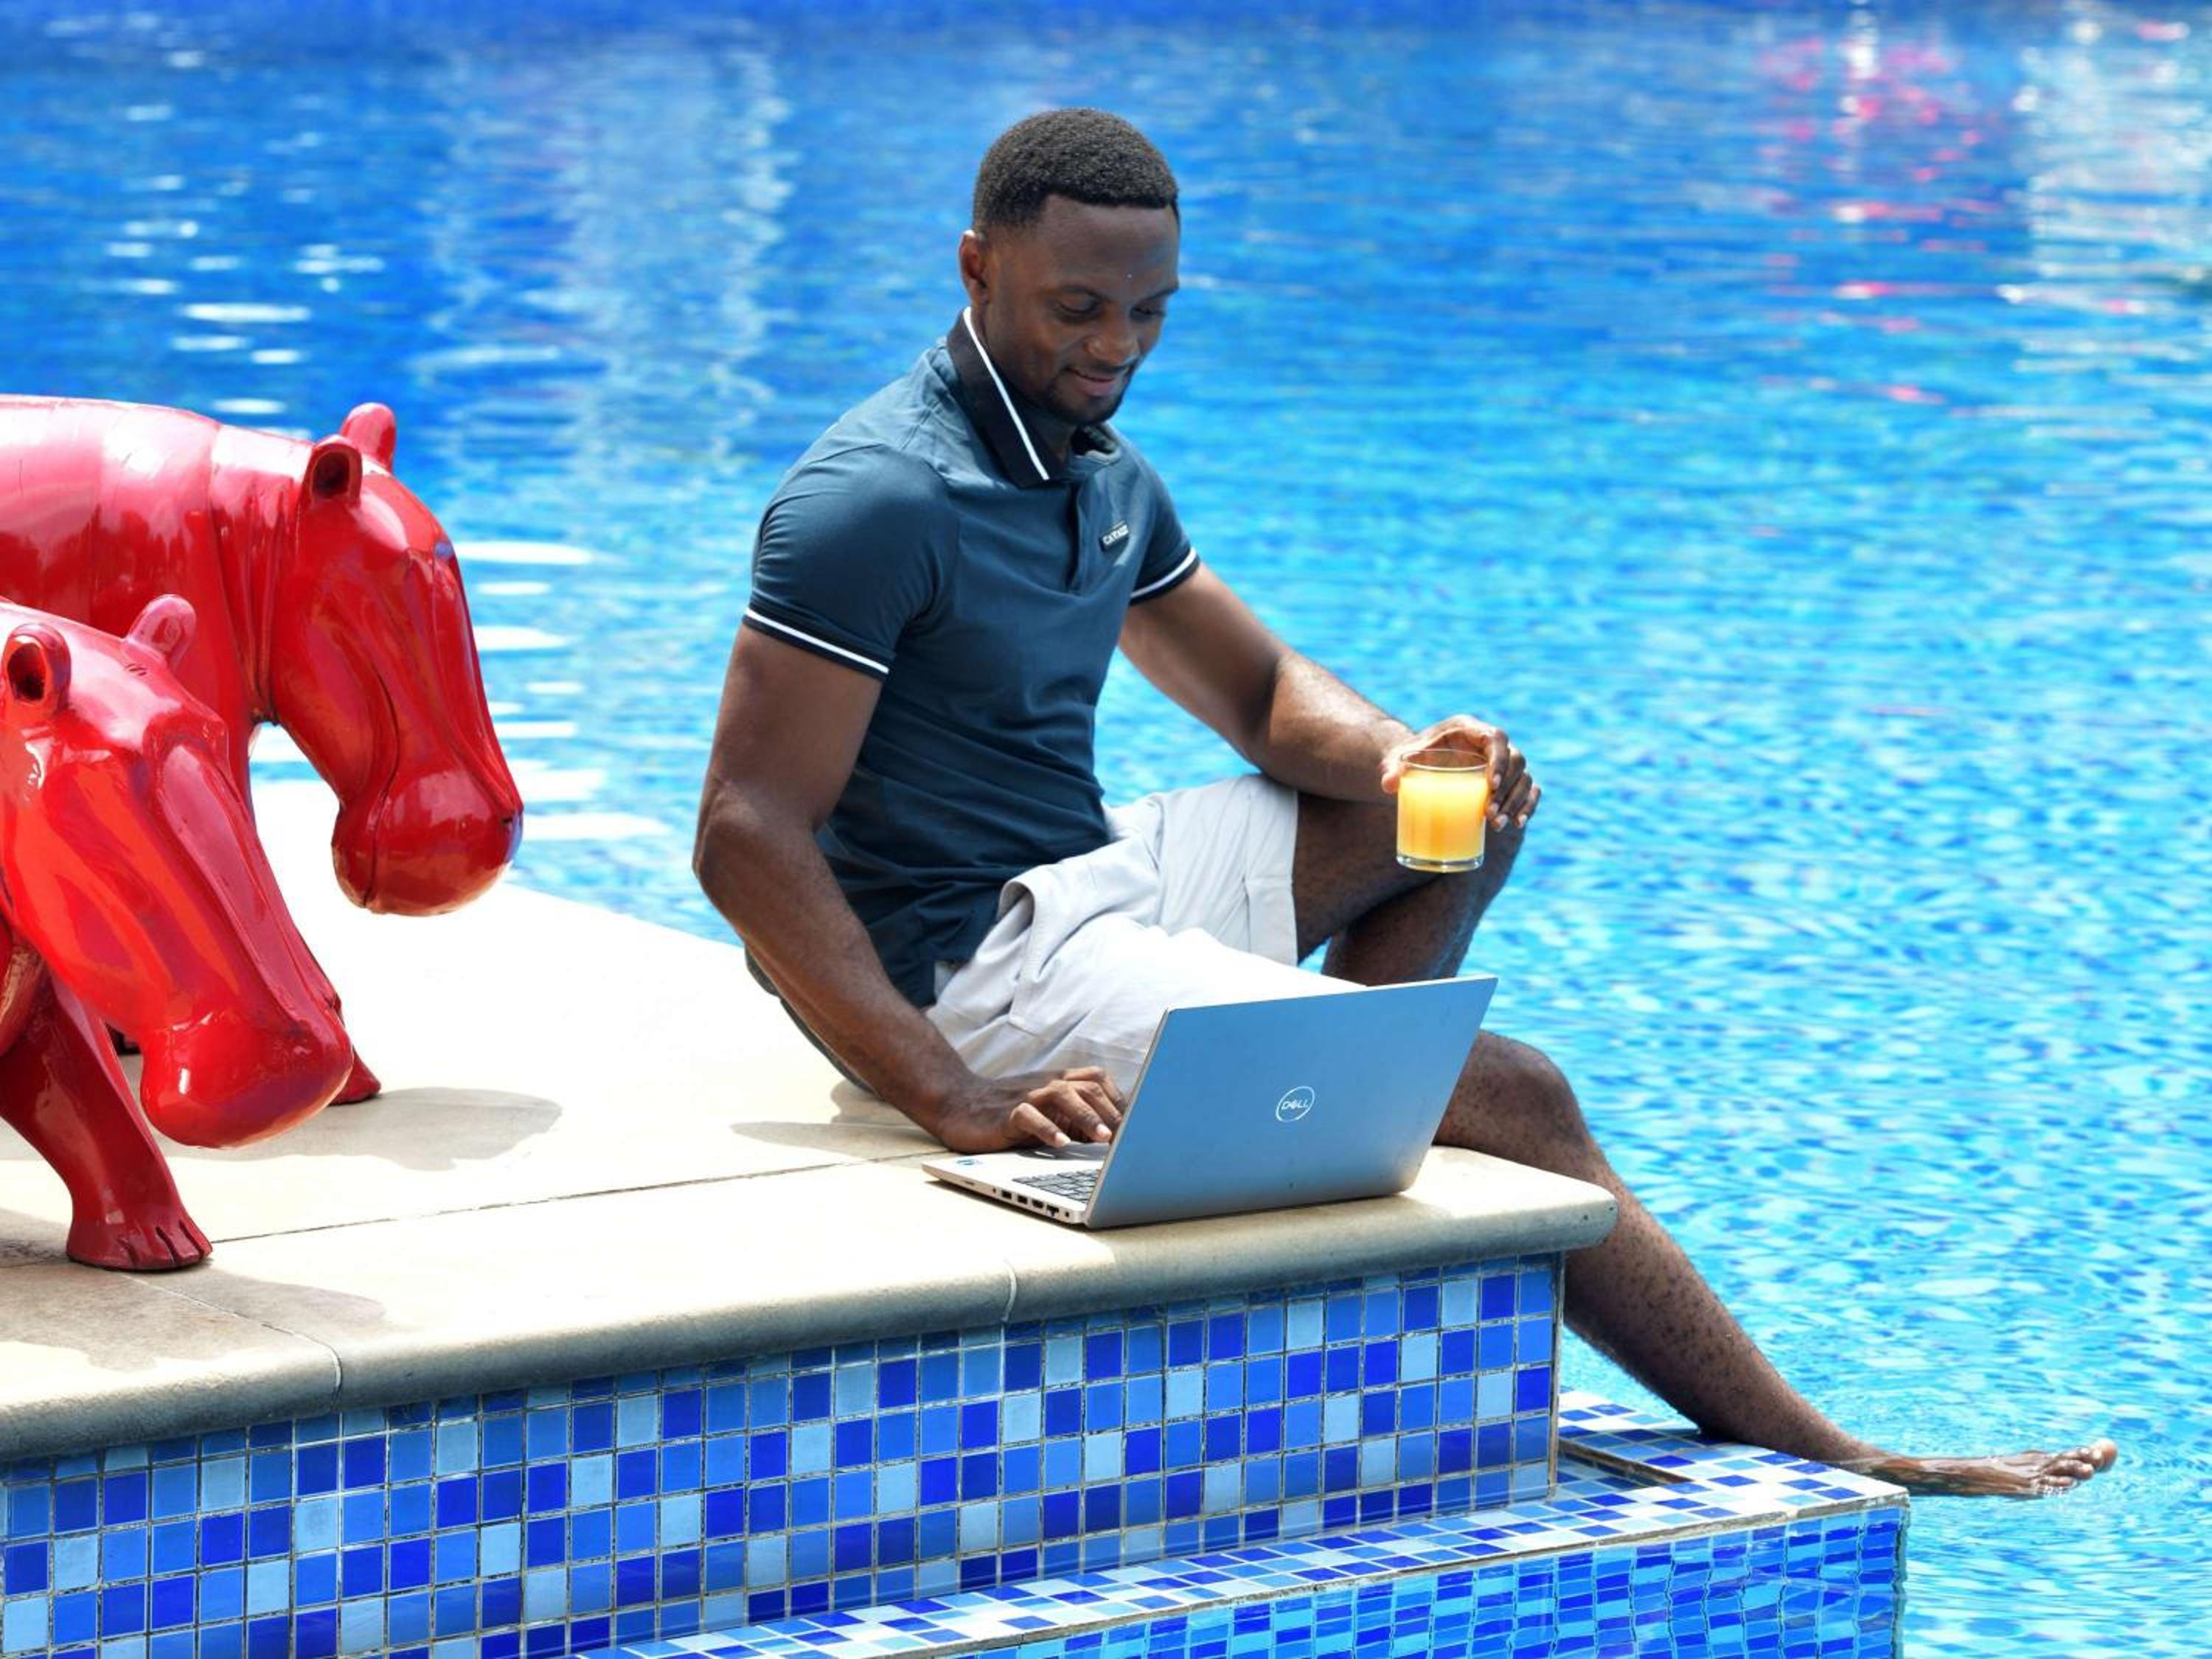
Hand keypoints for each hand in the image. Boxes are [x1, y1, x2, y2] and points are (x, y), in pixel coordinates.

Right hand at [929, 1066, 1125, 1152]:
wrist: (958, 1103)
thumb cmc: (1007, 1111)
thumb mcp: (1046, 1112)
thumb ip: (1074, 1118)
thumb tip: (1114, 1138)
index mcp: (1059, 1081)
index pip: (1099, 1080)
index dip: (1121, 1099)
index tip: (1140, 1123)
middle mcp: (1047, 1083)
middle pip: (1089, 1086)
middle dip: (1113, 1111)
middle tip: (1131, 1136)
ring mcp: (1027, 1095)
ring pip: (1064, 1095)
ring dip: (1088, 1117)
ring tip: (1106, 1138)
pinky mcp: (1006, 1112)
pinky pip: (1029, 1115)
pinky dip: (1048, 1129)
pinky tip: (1061, 1144)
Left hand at [1381, 716, 1540, 830]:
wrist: (1415, 765)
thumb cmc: (1407, 759)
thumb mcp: (1397, 760)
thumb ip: (1391, 768)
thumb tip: (1388, 785)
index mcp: (1468, 728)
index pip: (1496, 738)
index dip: (1500, 761)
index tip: (1491, 787)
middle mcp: (1489, 742)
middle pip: (1516, 760)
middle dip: (1507, 790)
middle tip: (1488, 815)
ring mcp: (1501, 761)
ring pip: (1524, 777)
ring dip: (1516, 802)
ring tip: (1496, 825)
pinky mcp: (1506, 780)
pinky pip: (1527, 790)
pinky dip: (1527, 805)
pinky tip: (1519, 823)